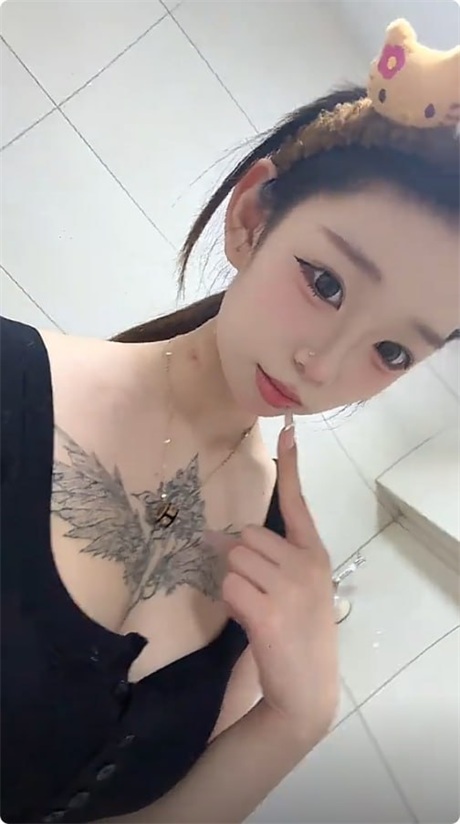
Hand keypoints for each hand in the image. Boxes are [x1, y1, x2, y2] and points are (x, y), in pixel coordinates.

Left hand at [221, 420, 338, 744]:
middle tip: (251, 590)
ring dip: (233, 581)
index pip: (299, 503)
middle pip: (248, 535)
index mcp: (315, 555)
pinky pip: (229, 585)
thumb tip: (215, 540)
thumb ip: (269, 560)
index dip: (291, 467)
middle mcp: (305, 564)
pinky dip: (229, 601)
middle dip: (238, 558)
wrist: (306, 688)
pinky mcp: (268, 611)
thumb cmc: (300, 634)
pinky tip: (247, 619)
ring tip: (253, 607)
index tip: (288, 433)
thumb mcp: (297, 590)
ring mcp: (289, 588)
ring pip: (234, 558)